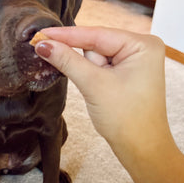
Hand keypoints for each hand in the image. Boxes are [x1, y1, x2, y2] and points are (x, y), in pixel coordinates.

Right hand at [35, 26, 170, 164]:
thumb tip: (43, 44)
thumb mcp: (93, 84)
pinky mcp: (126, 72)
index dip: (66, 35)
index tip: (41, 33)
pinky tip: (94, 88)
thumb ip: (67, 60)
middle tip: (58, 63)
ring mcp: (134, 60)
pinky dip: (90, 74)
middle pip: (96, 44)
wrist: (140, 148)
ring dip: (87, 70)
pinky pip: (100, 66)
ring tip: (97, 91)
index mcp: (142, 44)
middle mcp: (140, 48)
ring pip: (95, 56)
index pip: (96, 34)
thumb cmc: (127, 119)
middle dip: (81, 58)